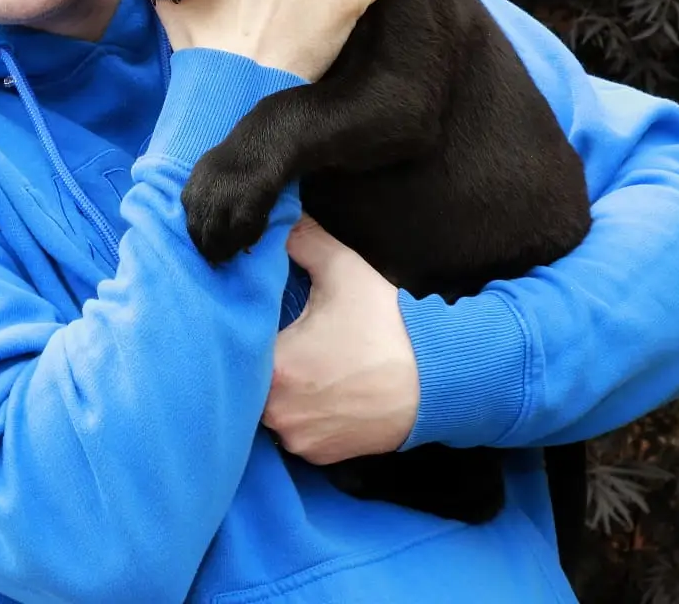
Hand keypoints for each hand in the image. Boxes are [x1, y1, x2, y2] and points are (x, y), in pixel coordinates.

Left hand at [263, 217, 418, 463]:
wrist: (442, 380)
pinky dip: (300, 412)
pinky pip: (292, 431)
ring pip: (267, 408)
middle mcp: (278, 412)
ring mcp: (298, 438)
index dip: (243, 327)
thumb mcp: (344, 270)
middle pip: (247, 379)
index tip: (259, 316)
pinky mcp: (318, 455)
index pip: (236, 344)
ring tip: (304, 363)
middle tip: (281, 337)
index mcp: (275, 367)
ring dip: (277, 389)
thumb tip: (277, 224)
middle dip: (258, 359)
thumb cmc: (391, 327)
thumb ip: (302, 240)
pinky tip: (320, 389)